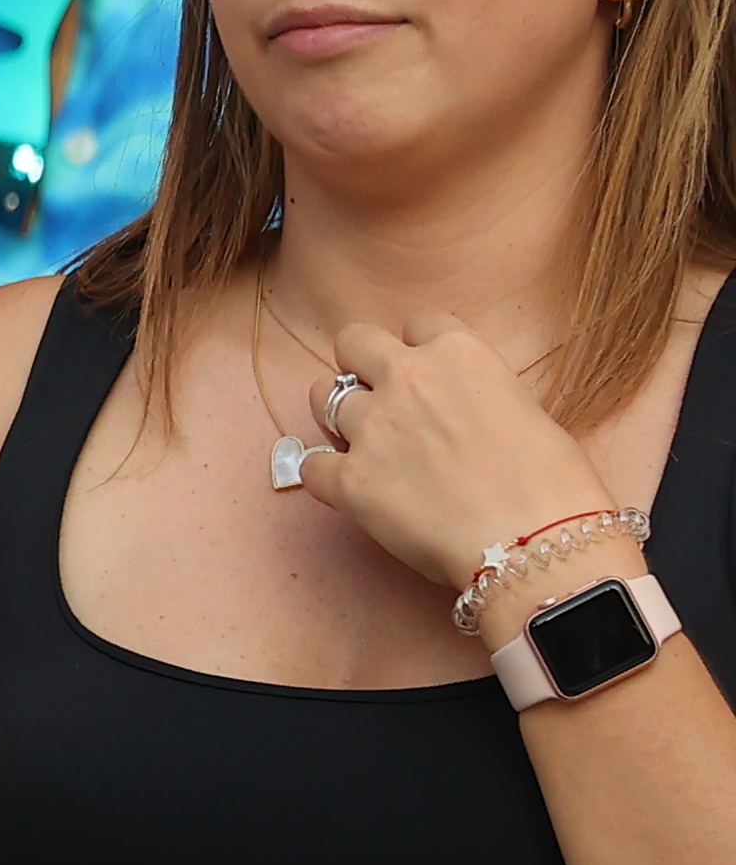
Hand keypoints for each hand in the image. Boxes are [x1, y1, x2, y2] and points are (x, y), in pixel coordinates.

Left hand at [294, 315, 622, 610]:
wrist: (536, 541)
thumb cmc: (554, 485)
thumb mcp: (527, 413)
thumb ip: (478, 395)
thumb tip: (462, 412)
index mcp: (459, 353)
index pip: (419, 323)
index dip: (421, 349)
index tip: (431, 377)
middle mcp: (407, 377)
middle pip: (354, 341)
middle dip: (363, 366)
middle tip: (383, 401)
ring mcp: (372, 426)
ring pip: (321, 396)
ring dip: (339, 416)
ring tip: (365, 446)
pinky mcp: (349, 478)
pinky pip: (310, 463)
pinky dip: (326, 475)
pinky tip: (352, 490)